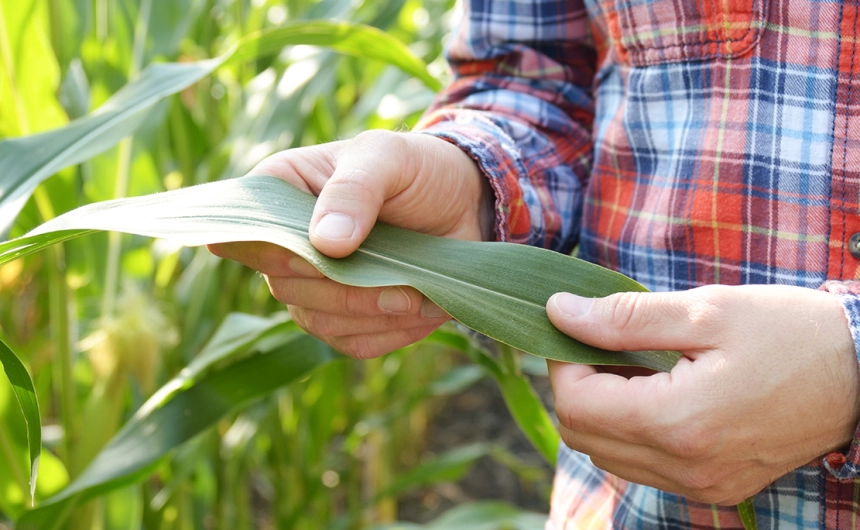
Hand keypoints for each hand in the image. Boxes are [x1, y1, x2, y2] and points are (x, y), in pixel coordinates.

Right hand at [209, 130, 493, 357]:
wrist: (462, 204)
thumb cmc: (416, 169)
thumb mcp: (389, 158)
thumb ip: (355, 190)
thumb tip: (325, 244)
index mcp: (280, 190)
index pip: (246, 231)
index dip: (279, 252)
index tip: (329, 255)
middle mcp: (285, 242)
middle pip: (285, 285)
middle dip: (344, 290)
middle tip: (398, 284)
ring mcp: (312, 285)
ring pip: (317, 320)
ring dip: (370, 314)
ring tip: (415, 296)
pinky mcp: (344, 318)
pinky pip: (351, 343)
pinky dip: (388, 333)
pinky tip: (419, 309)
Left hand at [545, 284, 859, 504]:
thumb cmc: (789, 332)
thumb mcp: (705, 311)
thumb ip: (623, 317)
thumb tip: (557, 312)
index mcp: (678, 421)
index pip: (576, 404)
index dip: (562, 362)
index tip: (577, 329)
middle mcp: (684, 466)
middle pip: (583, 435)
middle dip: (576, 386)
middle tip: (602, 343)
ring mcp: (700, 485)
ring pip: (608, 455)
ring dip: (601, 410)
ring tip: (632, 365)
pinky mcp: (715, 488)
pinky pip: (643, 467)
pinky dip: (631, 431)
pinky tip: (656, 393)